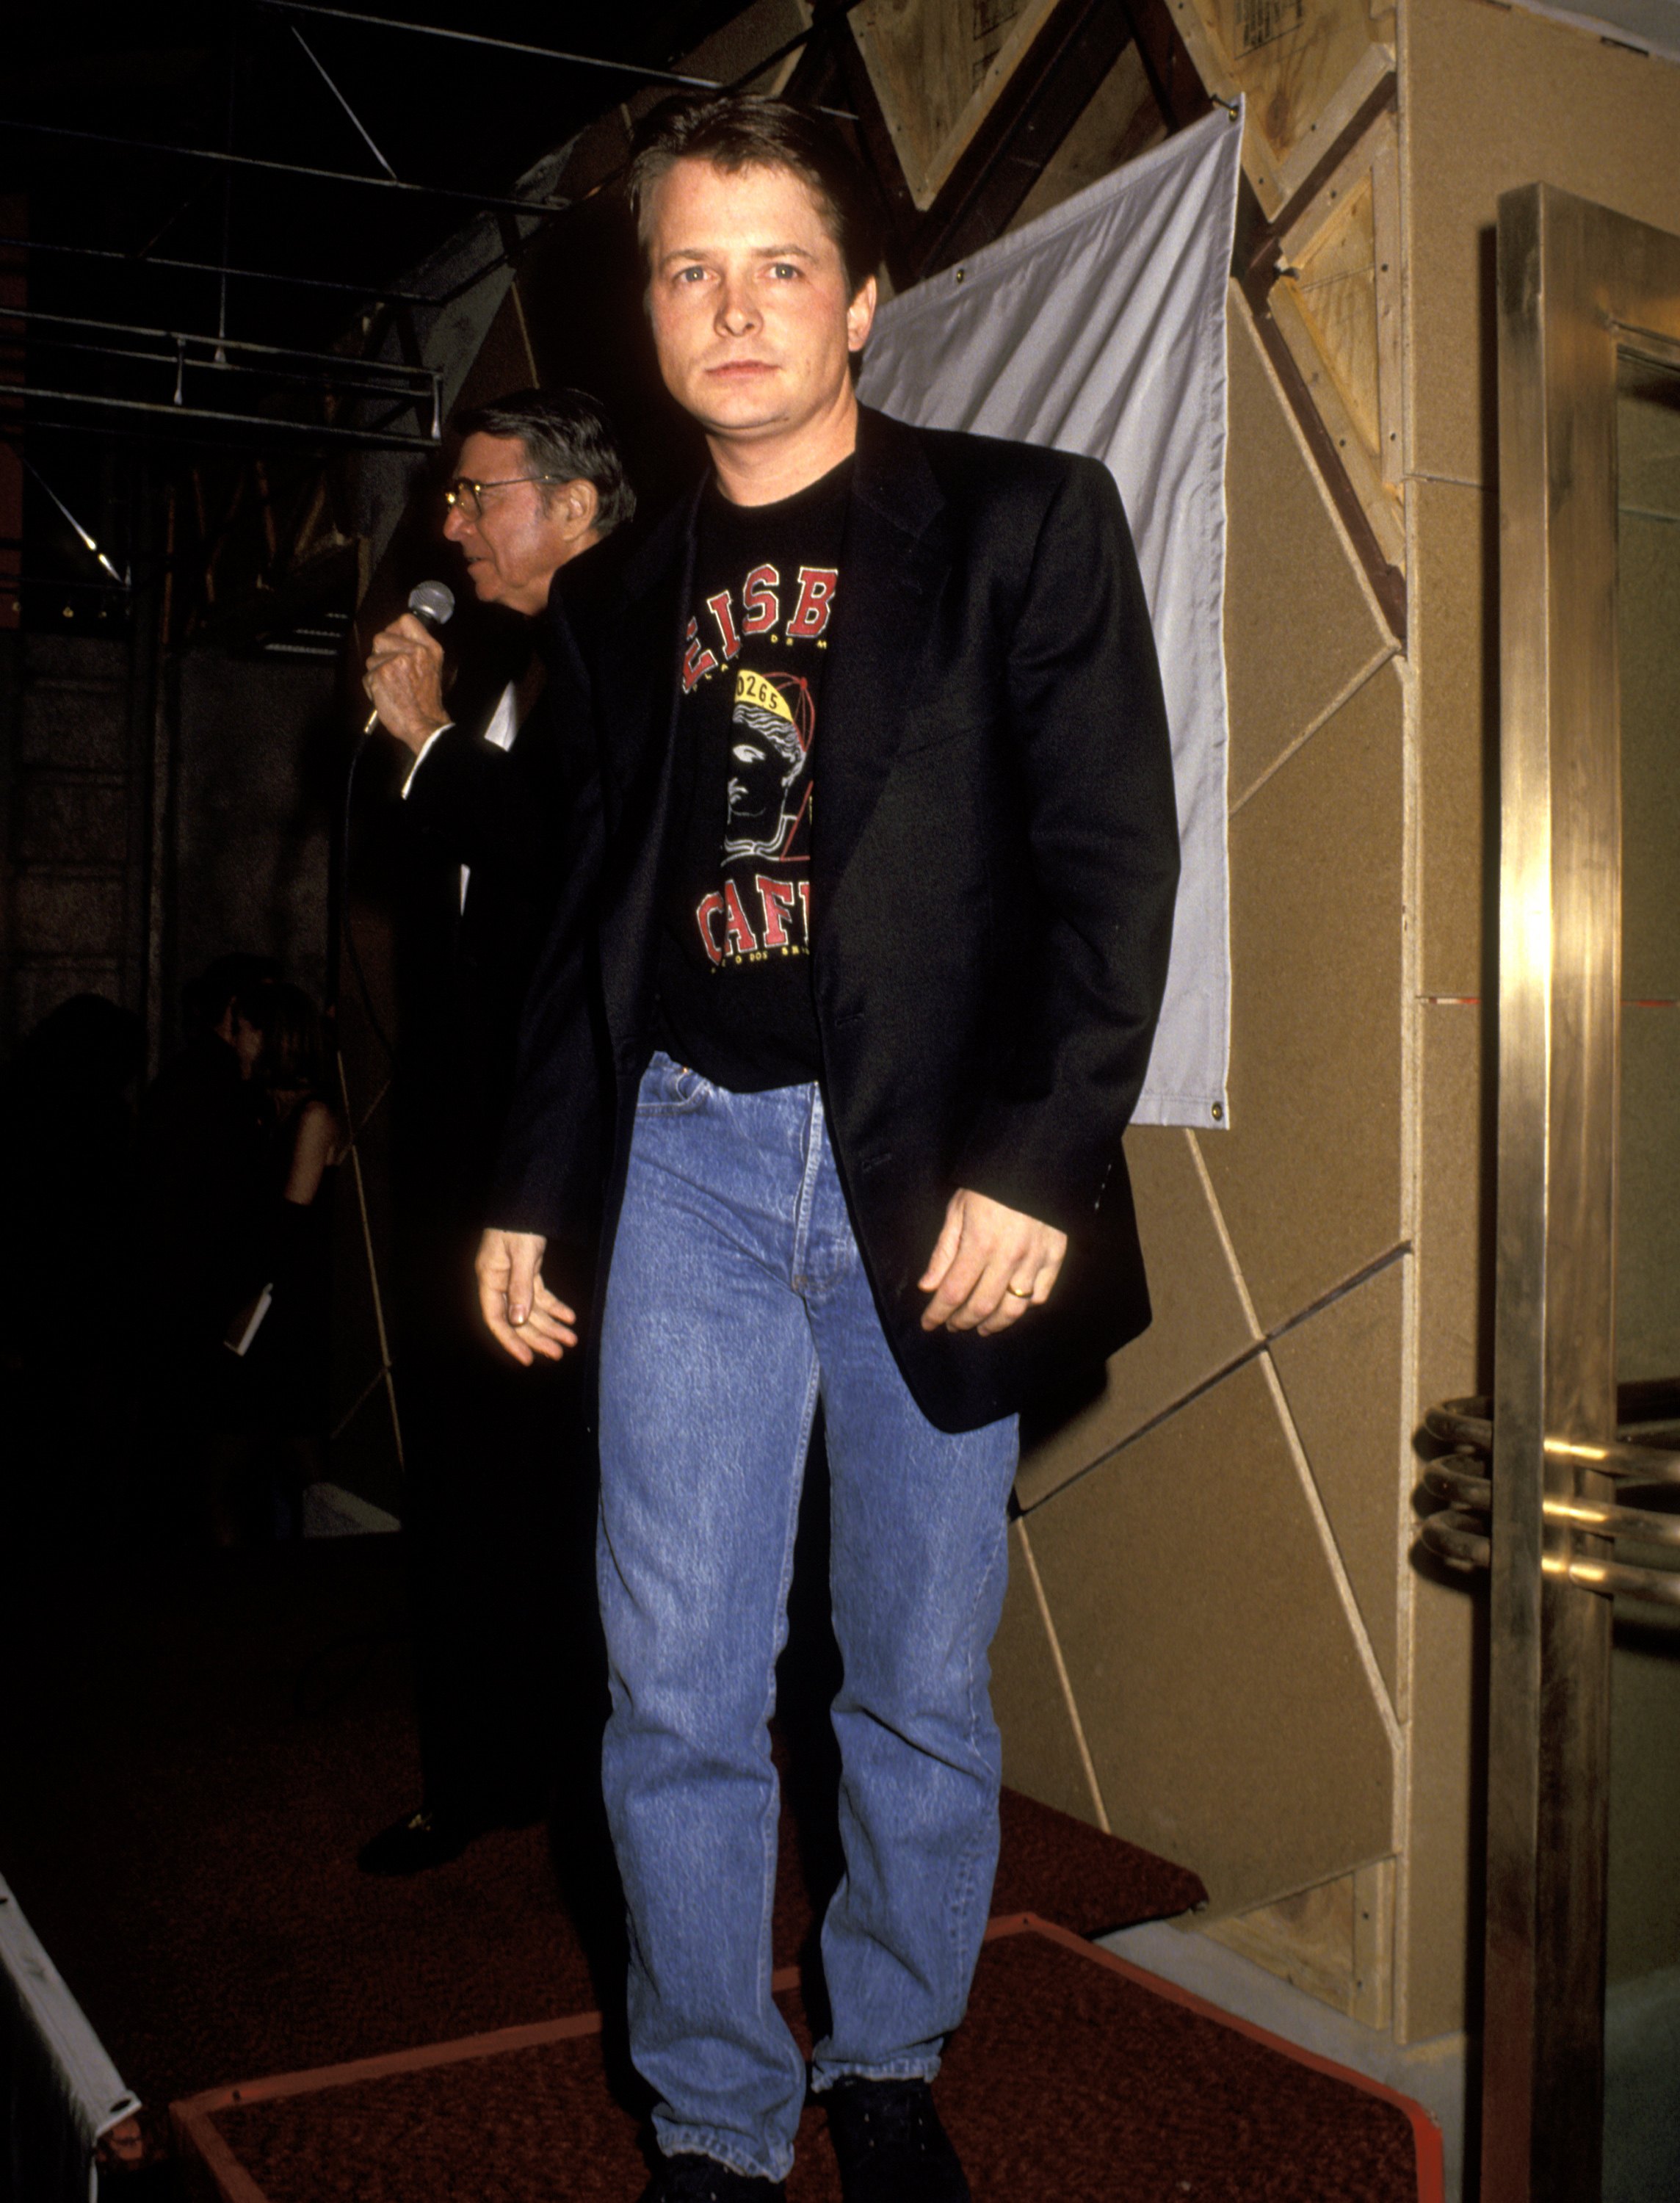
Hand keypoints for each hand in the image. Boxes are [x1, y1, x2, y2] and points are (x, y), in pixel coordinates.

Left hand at [364, 612, 449, 754]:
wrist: (423, 724)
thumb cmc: (426, 702)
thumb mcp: (432, 667)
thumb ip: (416, 649)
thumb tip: (394, 636)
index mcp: (429, 648)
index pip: (406, 620)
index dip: (394, 629)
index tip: (393, 640)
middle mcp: (414, 651)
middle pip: (381, 637)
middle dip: (380, 653)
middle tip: (392, 669)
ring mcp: (396, 662)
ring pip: (372, 658)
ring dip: (377, 673)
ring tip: (393, 686)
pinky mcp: (382, 674)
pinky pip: (367, 676)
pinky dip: (373, 687)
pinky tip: (387, 694)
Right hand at [475, 1228, 577, 1363]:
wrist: (527, 1200)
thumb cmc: (519, 1224)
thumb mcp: (521, 1254)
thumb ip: (520, 1287)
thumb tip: (519, 1321)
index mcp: (489, 1279)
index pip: (496, 1319)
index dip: (511, 1341)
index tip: (528, 1360)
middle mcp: (499, 1282)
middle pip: (518, 1319)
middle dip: (539, 1337)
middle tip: (560, 1352)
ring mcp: (513, 1277)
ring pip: (531, 1310)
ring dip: (551, 1325)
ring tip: (570, 1340)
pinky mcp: (527, 1271)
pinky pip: (540, 1296)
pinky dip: (555, 1307)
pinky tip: (570, 1317)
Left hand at [918, 1189, 1066, 1335]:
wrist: (1034, 1164)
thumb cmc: (990, 1185)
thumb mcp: (958, 1210)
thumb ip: (944, 1252)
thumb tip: (928, 1286)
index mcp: (979, 1244)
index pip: (953, 1292)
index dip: (937, 1314)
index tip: (928, 1323)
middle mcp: (1008, 1257)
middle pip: (981, 1306)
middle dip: (962, 1321)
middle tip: (953, 1325)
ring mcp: (1034, 1260)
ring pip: (1013, 1309)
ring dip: (994, 1324)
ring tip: (981, 1327)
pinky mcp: (1055, 1257)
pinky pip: (1040, 1295)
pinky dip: (1024, 1308)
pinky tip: (1011, 1307)